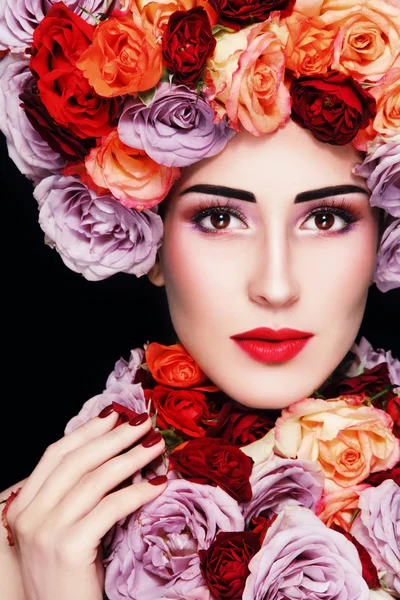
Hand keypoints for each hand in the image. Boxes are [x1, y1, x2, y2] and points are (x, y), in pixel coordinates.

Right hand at [6, 407, 166, 599]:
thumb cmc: (67, 577)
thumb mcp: (62, 530)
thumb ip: (74, 496)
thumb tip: (111, 454)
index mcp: (23, 506)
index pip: (55, 455)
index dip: (86, 431)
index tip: (114, 415)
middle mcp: (29, 516)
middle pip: (76, 460)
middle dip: (113, 437)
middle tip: (142, 422)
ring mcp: (46, 531)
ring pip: (95, 479)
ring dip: (130, 458)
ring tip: (155, 445)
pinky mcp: (69, 548)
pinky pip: (110, 508)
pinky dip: (137, 492)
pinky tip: (158, 485)